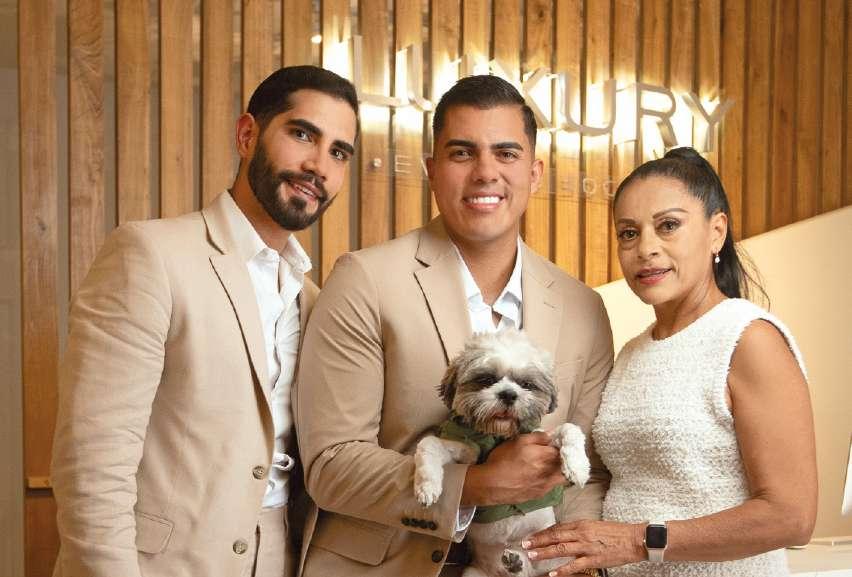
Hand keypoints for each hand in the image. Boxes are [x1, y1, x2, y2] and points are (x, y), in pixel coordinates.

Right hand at [461, 432, 564, 506]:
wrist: (491, 485)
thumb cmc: (502, 459)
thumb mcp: (518, 441)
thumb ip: (537, 437)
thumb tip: (552, 434)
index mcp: (545, 456)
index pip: (563, 449)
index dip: (561, 444)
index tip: (558, 442)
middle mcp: (550, 471)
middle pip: (565, 463)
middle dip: (564, 456)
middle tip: (557, 452)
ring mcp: (546, 485)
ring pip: (563, 476)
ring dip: (561, 469)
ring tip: (553, 464)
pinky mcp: (541, 494)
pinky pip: (554, 485)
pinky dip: (553, 479)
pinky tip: (544, 475)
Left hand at [521, 520, 645, 574]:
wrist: (634, 539)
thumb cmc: (615, 533)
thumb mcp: (594, 525)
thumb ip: (579, 529)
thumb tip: (565, 533)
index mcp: (582, 524)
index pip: (558, 527)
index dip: (543, 532)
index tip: (532, 535)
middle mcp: (581, 533)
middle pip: (555, 536)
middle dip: (538, 540)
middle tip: (525, 544)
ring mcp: (586, 547)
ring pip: (561, 549)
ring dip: (544, 553)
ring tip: (532, 555)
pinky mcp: (593, 559)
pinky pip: (574, 566)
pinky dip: (562, 570)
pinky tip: (552, 574)